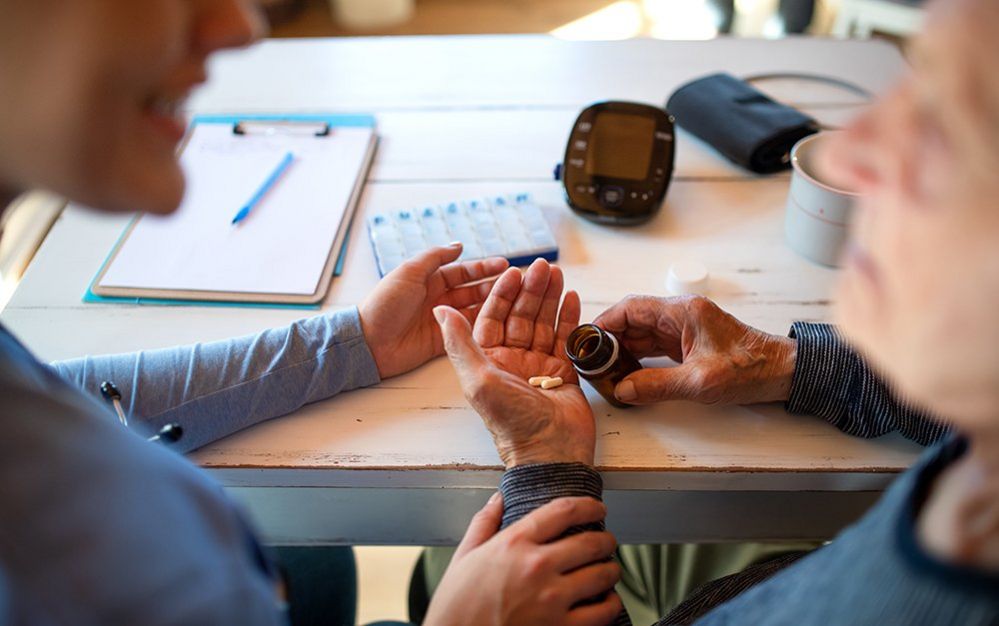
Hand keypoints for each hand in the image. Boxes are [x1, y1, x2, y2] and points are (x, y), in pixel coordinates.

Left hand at [359, 243, 507, 378]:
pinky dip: (482, 326)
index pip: (462, 271)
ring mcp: (441, 319)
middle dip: (493, 286)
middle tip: (517, 284)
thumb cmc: (385, 304)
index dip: (483, 268)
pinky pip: (467, 331)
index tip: (504, 265)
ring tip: (514, 301)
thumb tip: (459, 245)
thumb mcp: (409, 272)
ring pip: (473, 309)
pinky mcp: (442, 340)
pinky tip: (499, 322)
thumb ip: (435, 257)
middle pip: (472, 290)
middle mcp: (437, 298)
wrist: (369, 341)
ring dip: (492, 304)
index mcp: (428, 279)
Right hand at [424, 494, 622, 625]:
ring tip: (607, 570)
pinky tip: (605, 601)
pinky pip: (603, 612)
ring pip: (603, 575)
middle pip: (592, 542)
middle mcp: (537, 567)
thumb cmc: (457, 605)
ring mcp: (551, 599)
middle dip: (606, 540)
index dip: (588, 506)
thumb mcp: (464, 556)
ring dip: (611, 570)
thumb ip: (484, 523)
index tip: (597, 509)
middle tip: (606, 542)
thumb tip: (498, 498)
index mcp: (514, 543)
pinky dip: (610, 604)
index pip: (564, 512)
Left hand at [434, 259, 593, 466]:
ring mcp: (538, 365)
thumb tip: (438, 310)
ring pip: (543, 322)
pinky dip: (568, 317)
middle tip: (541, 266)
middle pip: (520, 316)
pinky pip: (564, 338)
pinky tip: (570, 296)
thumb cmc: (512, 422)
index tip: (512, 272)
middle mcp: (512, 361)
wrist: (550, 450)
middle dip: (530, 290)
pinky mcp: (562, 372)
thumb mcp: (478, 379)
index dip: (502, 294)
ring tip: (557, 274)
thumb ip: (460, 342)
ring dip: (549, 297)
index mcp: (488, 361)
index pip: (493, 318)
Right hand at [593, 295, 796, 405]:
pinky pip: (655, 345)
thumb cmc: (751, 368)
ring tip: (605, 369)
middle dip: (610, 339)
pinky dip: (638, 357)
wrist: (784, 372)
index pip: (631, 308)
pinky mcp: (689, 343)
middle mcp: (682, 315)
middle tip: (591, 360)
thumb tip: (624, 390)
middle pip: (633, 320)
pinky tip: (628, 372)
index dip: (605, 322)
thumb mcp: (699, 382)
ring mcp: (685, 329)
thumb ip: (657, 385)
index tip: (587, 340)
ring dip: (623, 350)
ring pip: (642, 333)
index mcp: (683, 312)